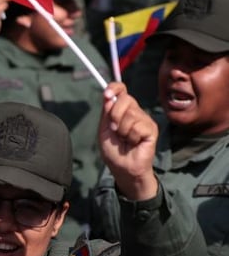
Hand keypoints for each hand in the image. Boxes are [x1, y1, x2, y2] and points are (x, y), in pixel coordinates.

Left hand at [98, 82, 158, 200]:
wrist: (123, 167)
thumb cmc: (114, 149)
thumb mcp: (104, 129)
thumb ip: (107, 112)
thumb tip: (109, 95)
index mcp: (121, 109)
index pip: (121, 90)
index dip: (115, 88)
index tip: (107, 94)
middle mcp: (135, 111)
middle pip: (126, 99)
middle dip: (114, 115)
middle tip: (114, 129)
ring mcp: (144, 119)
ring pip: (131, 114)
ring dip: (122, 129)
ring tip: (125, 139)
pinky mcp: (152, 129)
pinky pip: (138, 126)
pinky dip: (131, 136)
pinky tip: (134, 143)